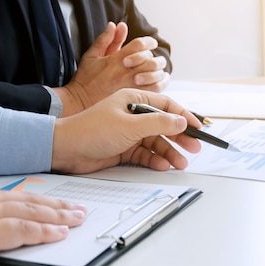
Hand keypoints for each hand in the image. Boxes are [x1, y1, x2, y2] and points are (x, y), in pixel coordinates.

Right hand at [0, 184, 86, 265]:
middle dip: (56, 207)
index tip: (51, 204)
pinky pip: (20, 231)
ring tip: (78, 219)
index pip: (12, 197)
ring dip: (58, 217)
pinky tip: (58, 234)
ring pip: (31, 213)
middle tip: (78, 209)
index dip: (36, 202)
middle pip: (28, 202)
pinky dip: (42, 231)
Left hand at [51, 88, 201, 173]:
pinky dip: (154, 160)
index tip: (198, 127)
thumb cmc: (92, 130)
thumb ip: (158, 124)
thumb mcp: (130, 125)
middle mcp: (132, 115)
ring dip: (169, 152)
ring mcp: (128, 132)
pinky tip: (162, 166)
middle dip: (180, 137)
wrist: (66, 149)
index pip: (166, 106)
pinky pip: (144, 154)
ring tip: (180, 163)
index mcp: (133, 99)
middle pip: (163, 125)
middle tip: (194, 148)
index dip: (184, 116)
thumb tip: (181, 122)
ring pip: (155, 142)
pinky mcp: (123, 149)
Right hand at [55, 22, 169, 115]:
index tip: (152, 43)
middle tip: (151, 58)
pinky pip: (155, 89)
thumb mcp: (92, 55)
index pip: (139, 44)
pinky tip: (160, 80)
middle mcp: (125, 71)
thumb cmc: (85, 79)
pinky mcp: (134, 98)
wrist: (79, 102)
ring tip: (158, 69)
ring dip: (158, 70)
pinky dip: (161, 83)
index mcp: (116, 59)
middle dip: (152, 56)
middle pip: (149, 58)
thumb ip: (106, 39)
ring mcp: (131, 85)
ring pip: (155, 73)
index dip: (148, 41)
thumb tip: (116, 25)